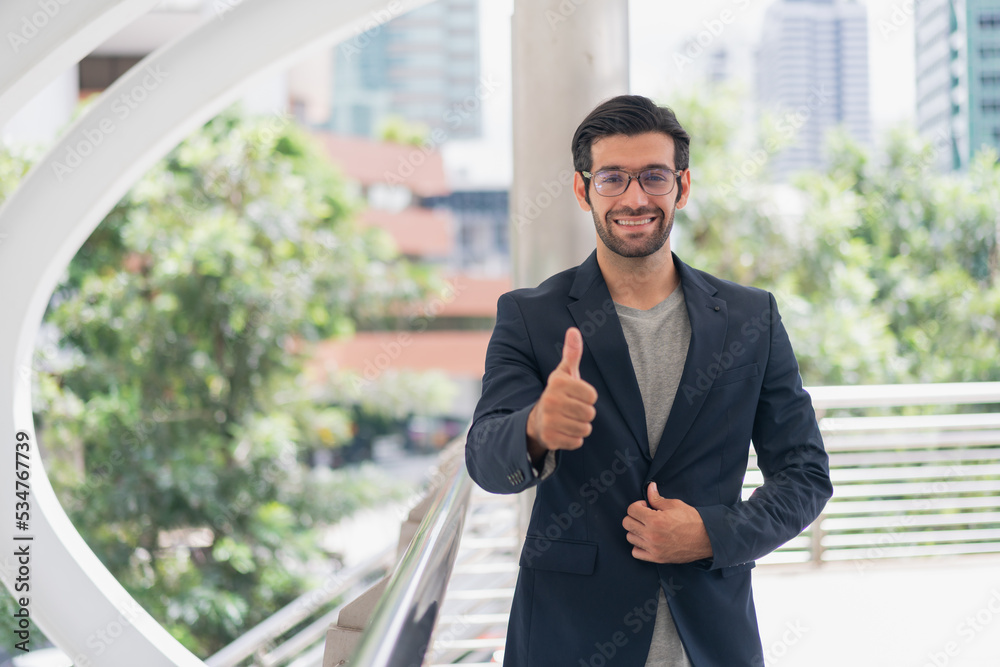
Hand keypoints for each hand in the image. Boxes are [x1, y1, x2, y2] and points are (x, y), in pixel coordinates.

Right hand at [526, 327, 597, 460]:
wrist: (537, 420)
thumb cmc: (558, 394)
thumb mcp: (564, 373)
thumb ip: (571, 353)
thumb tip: (573, 330)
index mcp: (557, 383)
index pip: (592, 395)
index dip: (588, 397)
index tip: (576, 396)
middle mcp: (550, 401)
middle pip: (590, 413)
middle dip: (585, 413)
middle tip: (572, 410)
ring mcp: (549, 421)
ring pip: (585, 428)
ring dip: (580, 426)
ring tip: (568, 420)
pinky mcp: (550, 439)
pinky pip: (577, 441)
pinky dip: (574, 439)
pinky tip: (564, 431)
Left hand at [623, 482, 712, 562]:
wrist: (707, 538)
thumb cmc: (693, 520)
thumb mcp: (675, 505)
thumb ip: (657, 498)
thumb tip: (649, 487)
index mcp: (654, 520)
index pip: (631, 509)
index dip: (638, 505)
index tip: (646, 506)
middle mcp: (651, 535)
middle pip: (627, 523)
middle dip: (635, 516)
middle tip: (645, 516)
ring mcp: (653, 548)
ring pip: (630, 537)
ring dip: (636, 530)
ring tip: (647, 528)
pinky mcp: (657, 558)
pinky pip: (636, 553)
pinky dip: (638, 546)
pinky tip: (647, 540)